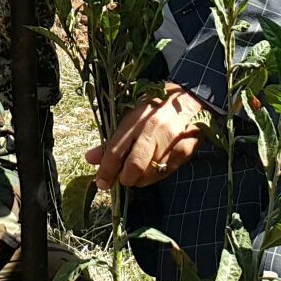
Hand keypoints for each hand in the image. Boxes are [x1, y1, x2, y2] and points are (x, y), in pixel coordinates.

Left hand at [85, 83, 206, 189]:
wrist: (190, 97)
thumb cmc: (155, 107)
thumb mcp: (131, 116)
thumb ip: (112, 140)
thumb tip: (90, 159)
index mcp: (135, 119)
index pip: (115, 151)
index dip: (106, 171)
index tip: (101, 183)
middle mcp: (152, 130)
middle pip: (133, 166)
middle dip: (124, 179)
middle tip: (122, 179)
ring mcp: (170, 142)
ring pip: (149, 174)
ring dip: (139, 179)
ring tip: (137, 174)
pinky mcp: (184, 151)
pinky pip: (164, 173)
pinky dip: (154, 176)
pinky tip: (151, 169)